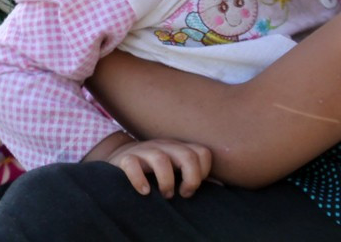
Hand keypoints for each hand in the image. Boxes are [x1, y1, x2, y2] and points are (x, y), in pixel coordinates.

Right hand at [85, 134, 213, 196]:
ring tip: (166, 195)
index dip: (204, 172)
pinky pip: (132, 164)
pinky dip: (139, 180)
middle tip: (183, 194)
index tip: (193, 186)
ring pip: (161, 159)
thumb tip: (220, 186)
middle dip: (191, 179)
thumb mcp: (176, 167)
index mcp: (179, 148)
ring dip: (167, 181)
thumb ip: (195, 174)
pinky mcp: (125, 159)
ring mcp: (144, 151)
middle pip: (187, 155)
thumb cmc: (154, 168)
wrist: (120, 157)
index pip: (202, 152)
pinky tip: (145, 192)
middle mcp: (164, 146)